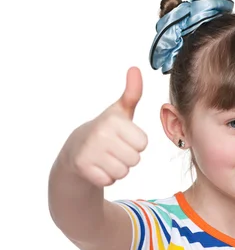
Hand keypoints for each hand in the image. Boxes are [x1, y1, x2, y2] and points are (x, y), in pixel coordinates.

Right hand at [63, 66, 147, 186]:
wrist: (75, 149)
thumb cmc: (105, 130)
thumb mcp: (119, 112)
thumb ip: (132, 93)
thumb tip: (136, 69)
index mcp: (113, 120)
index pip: (143, 144)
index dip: (135, 144)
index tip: (122, 138)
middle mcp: (101, 134)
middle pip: (135, 159)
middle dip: (127, 158)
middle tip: (113, 150)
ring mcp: (90, 151)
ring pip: (123, 172)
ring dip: (117, 169)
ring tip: (105, 158)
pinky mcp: (83, 168)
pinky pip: (109, 181)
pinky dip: (105, 178)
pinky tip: (97, 167)